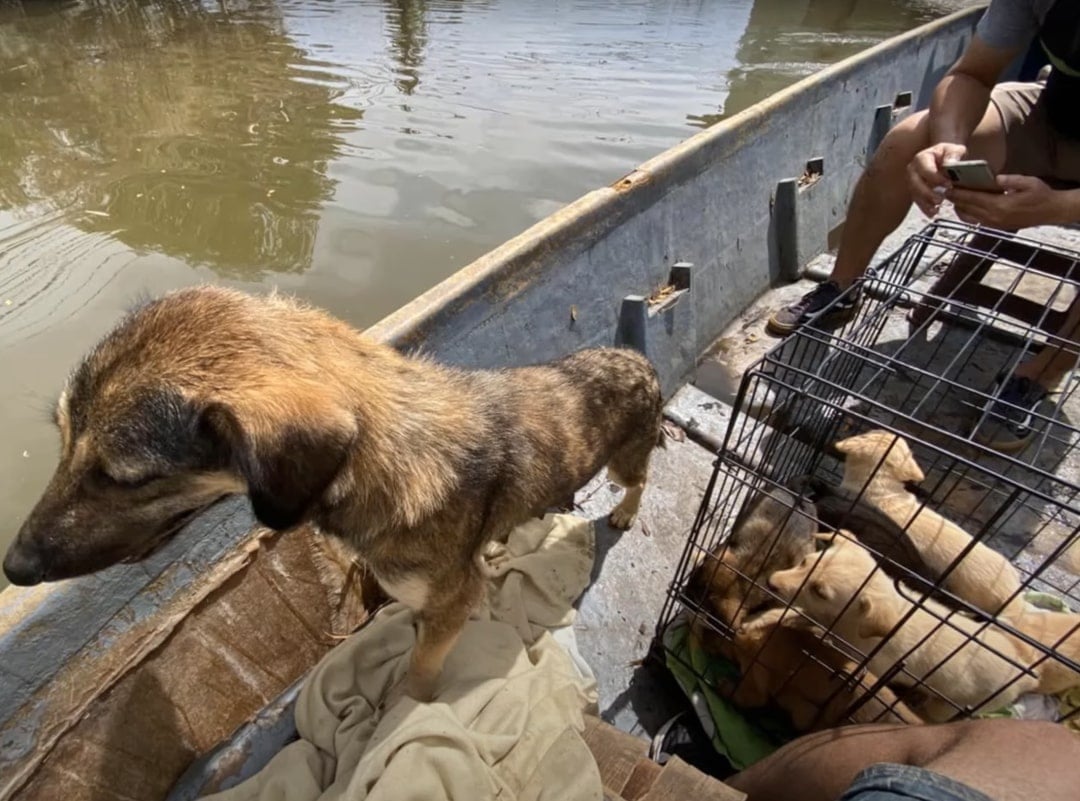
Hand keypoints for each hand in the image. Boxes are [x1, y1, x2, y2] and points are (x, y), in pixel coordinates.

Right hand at [907, 142, 966, 216]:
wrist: (943, 158)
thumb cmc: (949, 153)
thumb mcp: (954, 149)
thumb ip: (953, 154)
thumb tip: (950, 163)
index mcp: (922, 158)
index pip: (925, 169)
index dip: (936, 178)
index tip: (948, 184)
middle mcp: (913, 170)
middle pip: (915, 184)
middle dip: (927, 193)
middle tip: (940, 200)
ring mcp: (913, 182)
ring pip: (915, 194)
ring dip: (925, 203)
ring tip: (936, 210)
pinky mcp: (916, 192)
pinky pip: (918, 201)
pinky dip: (925, 208)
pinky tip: (933, 212)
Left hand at [947, 175, 1070, 228]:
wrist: (1051, 212)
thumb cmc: (1041, 195)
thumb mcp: (1027, 182)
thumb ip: (1009, 180)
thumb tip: (993, 177)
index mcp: (999, 205)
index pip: (972, 199)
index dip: (958, 193)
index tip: (947, 187)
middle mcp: (994, 217)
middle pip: (966, 209)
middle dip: (955, 200)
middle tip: (945, 191)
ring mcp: (994, 224)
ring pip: (969, 217)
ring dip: (960, 208)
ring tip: (954, 198)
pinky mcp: (997, 227)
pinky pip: (976, 221)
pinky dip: (968, 214)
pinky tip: (966, 206)